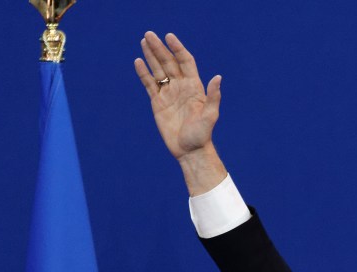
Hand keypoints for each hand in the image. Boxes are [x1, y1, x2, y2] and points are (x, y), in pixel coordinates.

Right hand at [136, 32, 228, 193]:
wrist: (190, 151)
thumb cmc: (202, 135)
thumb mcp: (211, 116)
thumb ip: (213, 97)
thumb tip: (218, 77)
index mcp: (194, 87)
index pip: (185, 61)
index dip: (177, 48)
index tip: (169, 37)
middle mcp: (181, 87)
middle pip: (169, 62)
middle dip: (159, 48)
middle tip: (149, 34)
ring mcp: (169, 94)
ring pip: (158, 70)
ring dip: (151, 56)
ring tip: (143, 41)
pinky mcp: (158, 103)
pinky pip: (150, 84)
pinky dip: (144, 73)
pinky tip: (138, 61)